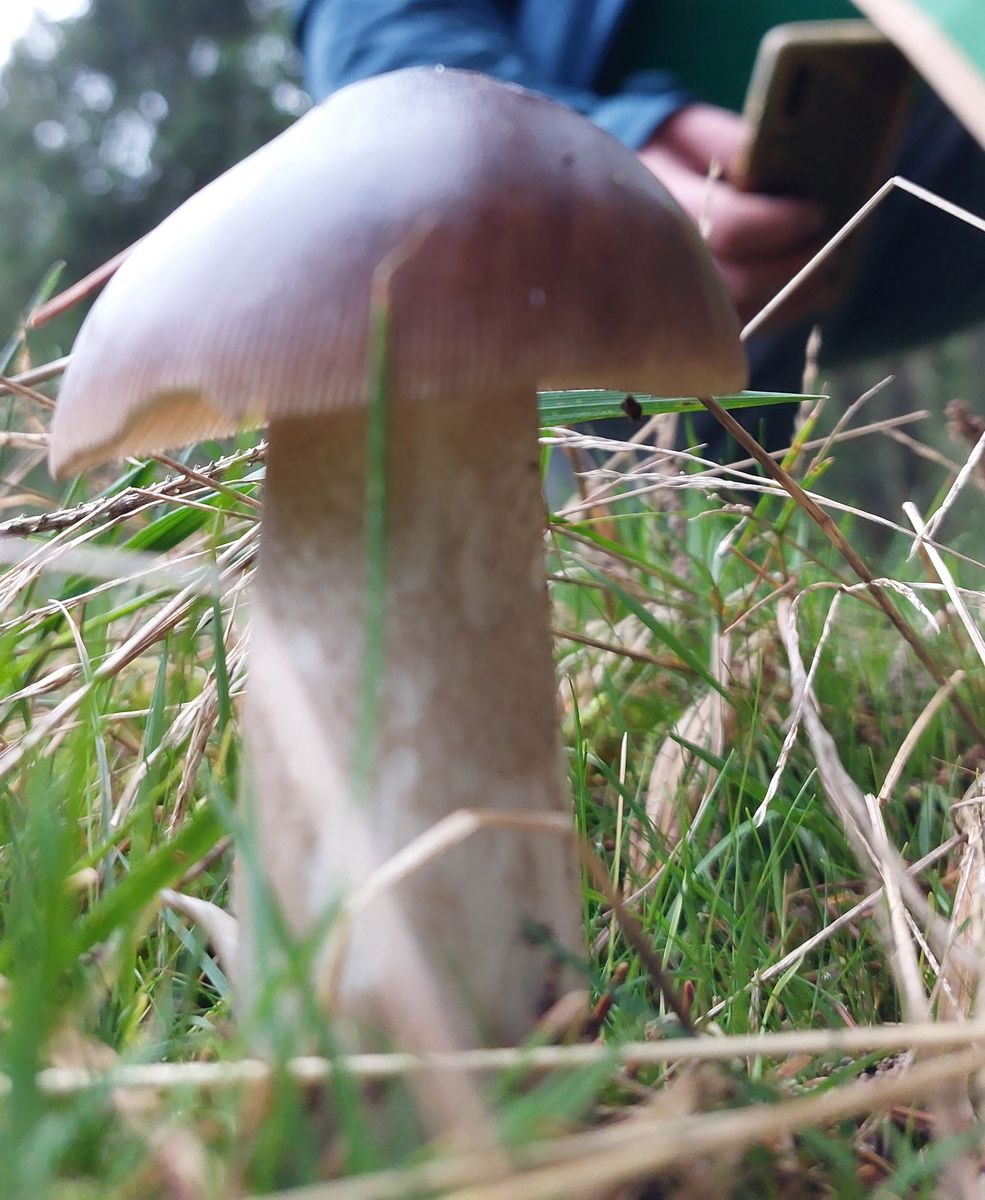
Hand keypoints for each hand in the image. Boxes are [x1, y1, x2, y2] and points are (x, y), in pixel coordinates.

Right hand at [638, 104, 826, 326]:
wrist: (611, 192)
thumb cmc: (664, 156)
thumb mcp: (689, 130)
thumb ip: (727, 142)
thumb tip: (772, 169)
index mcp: (661, 206)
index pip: (731, 229)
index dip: (780, 225)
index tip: (816, 213)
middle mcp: (661, 261)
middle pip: (737, 285)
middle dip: (793, 269)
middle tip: (830, 246)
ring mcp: (670, 297)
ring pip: (739, 318)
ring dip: (792, 299)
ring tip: (828, 275)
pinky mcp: (686, 318)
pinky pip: (736, 330)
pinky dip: (778, 315)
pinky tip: (807, 295)